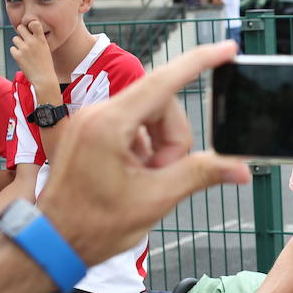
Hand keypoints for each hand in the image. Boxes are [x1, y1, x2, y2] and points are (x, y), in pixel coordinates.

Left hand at [10, 20, 57, 87]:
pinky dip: (16, 53)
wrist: (44, 79)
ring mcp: (24, 48)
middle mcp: (32, 42)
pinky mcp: (17, 56)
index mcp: (41, 39)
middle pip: (20, 28)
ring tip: (25, 51)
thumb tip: (25, 31)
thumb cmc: (46, 64)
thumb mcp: (45, 49)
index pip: (34, 23)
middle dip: (21, 32)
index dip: (30, 24)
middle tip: (24, 40)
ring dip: (18, 43)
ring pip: (15, 38)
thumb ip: (37, 39)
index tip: (31, 29)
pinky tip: (23, 58)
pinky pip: (12, 49)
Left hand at [36, 41, 251, 264]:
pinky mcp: (90, 131)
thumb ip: (201, 174)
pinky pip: (132, 126)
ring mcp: (91, 120)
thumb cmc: (94, 226)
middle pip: (162, 105)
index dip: (201, 63)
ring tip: (147, 180)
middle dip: (174, 140)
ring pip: (150, 116)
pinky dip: (145, 148)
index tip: (228, 48)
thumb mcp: (155, 200)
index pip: (164, 82)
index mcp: (109, 125)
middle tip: (165, 177)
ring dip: (160, 146)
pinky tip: (136, 175)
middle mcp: (97, 113)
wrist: (52, 243)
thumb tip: (240, 168)